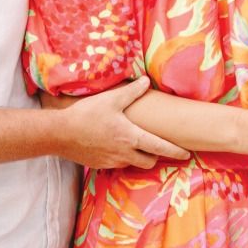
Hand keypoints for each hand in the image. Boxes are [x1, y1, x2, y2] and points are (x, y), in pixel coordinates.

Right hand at [56, 77, 188, 169]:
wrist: (60, 134)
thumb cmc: (87, 115)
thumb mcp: (111, 100)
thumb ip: (131, 92)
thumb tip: (146, 81)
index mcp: (132, 138)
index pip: (161, 148)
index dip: (176, 151)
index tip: (186, 154)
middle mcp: (125, 154)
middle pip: (150, 162)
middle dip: (156, 156)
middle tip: (157, 147)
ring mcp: (113, 162)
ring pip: (133, 164)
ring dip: (138, 157)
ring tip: (134, 145)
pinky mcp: (101, 165)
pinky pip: (118, 164)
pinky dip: (121, 157)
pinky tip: (114, 146)